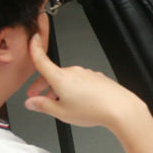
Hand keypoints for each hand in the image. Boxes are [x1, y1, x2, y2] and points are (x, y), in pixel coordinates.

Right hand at [23, 35, 146, 130]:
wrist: (120, 108)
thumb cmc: (93, 109)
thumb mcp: (61, 112)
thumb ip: (43, 106)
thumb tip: (32, 103)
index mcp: (61, 77)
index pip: (42, 59)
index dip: (34, 48)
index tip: (33, 39)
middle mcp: (74, 72)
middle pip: (53, 75)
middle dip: (43, 86)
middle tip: (37, 98)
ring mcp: (87, 74)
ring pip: (67, 80)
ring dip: (59, 89)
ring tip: (59, 106)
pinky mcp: (97, 78)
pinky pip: (80, 82)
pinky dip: (73, 89)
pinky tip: (77, 102)